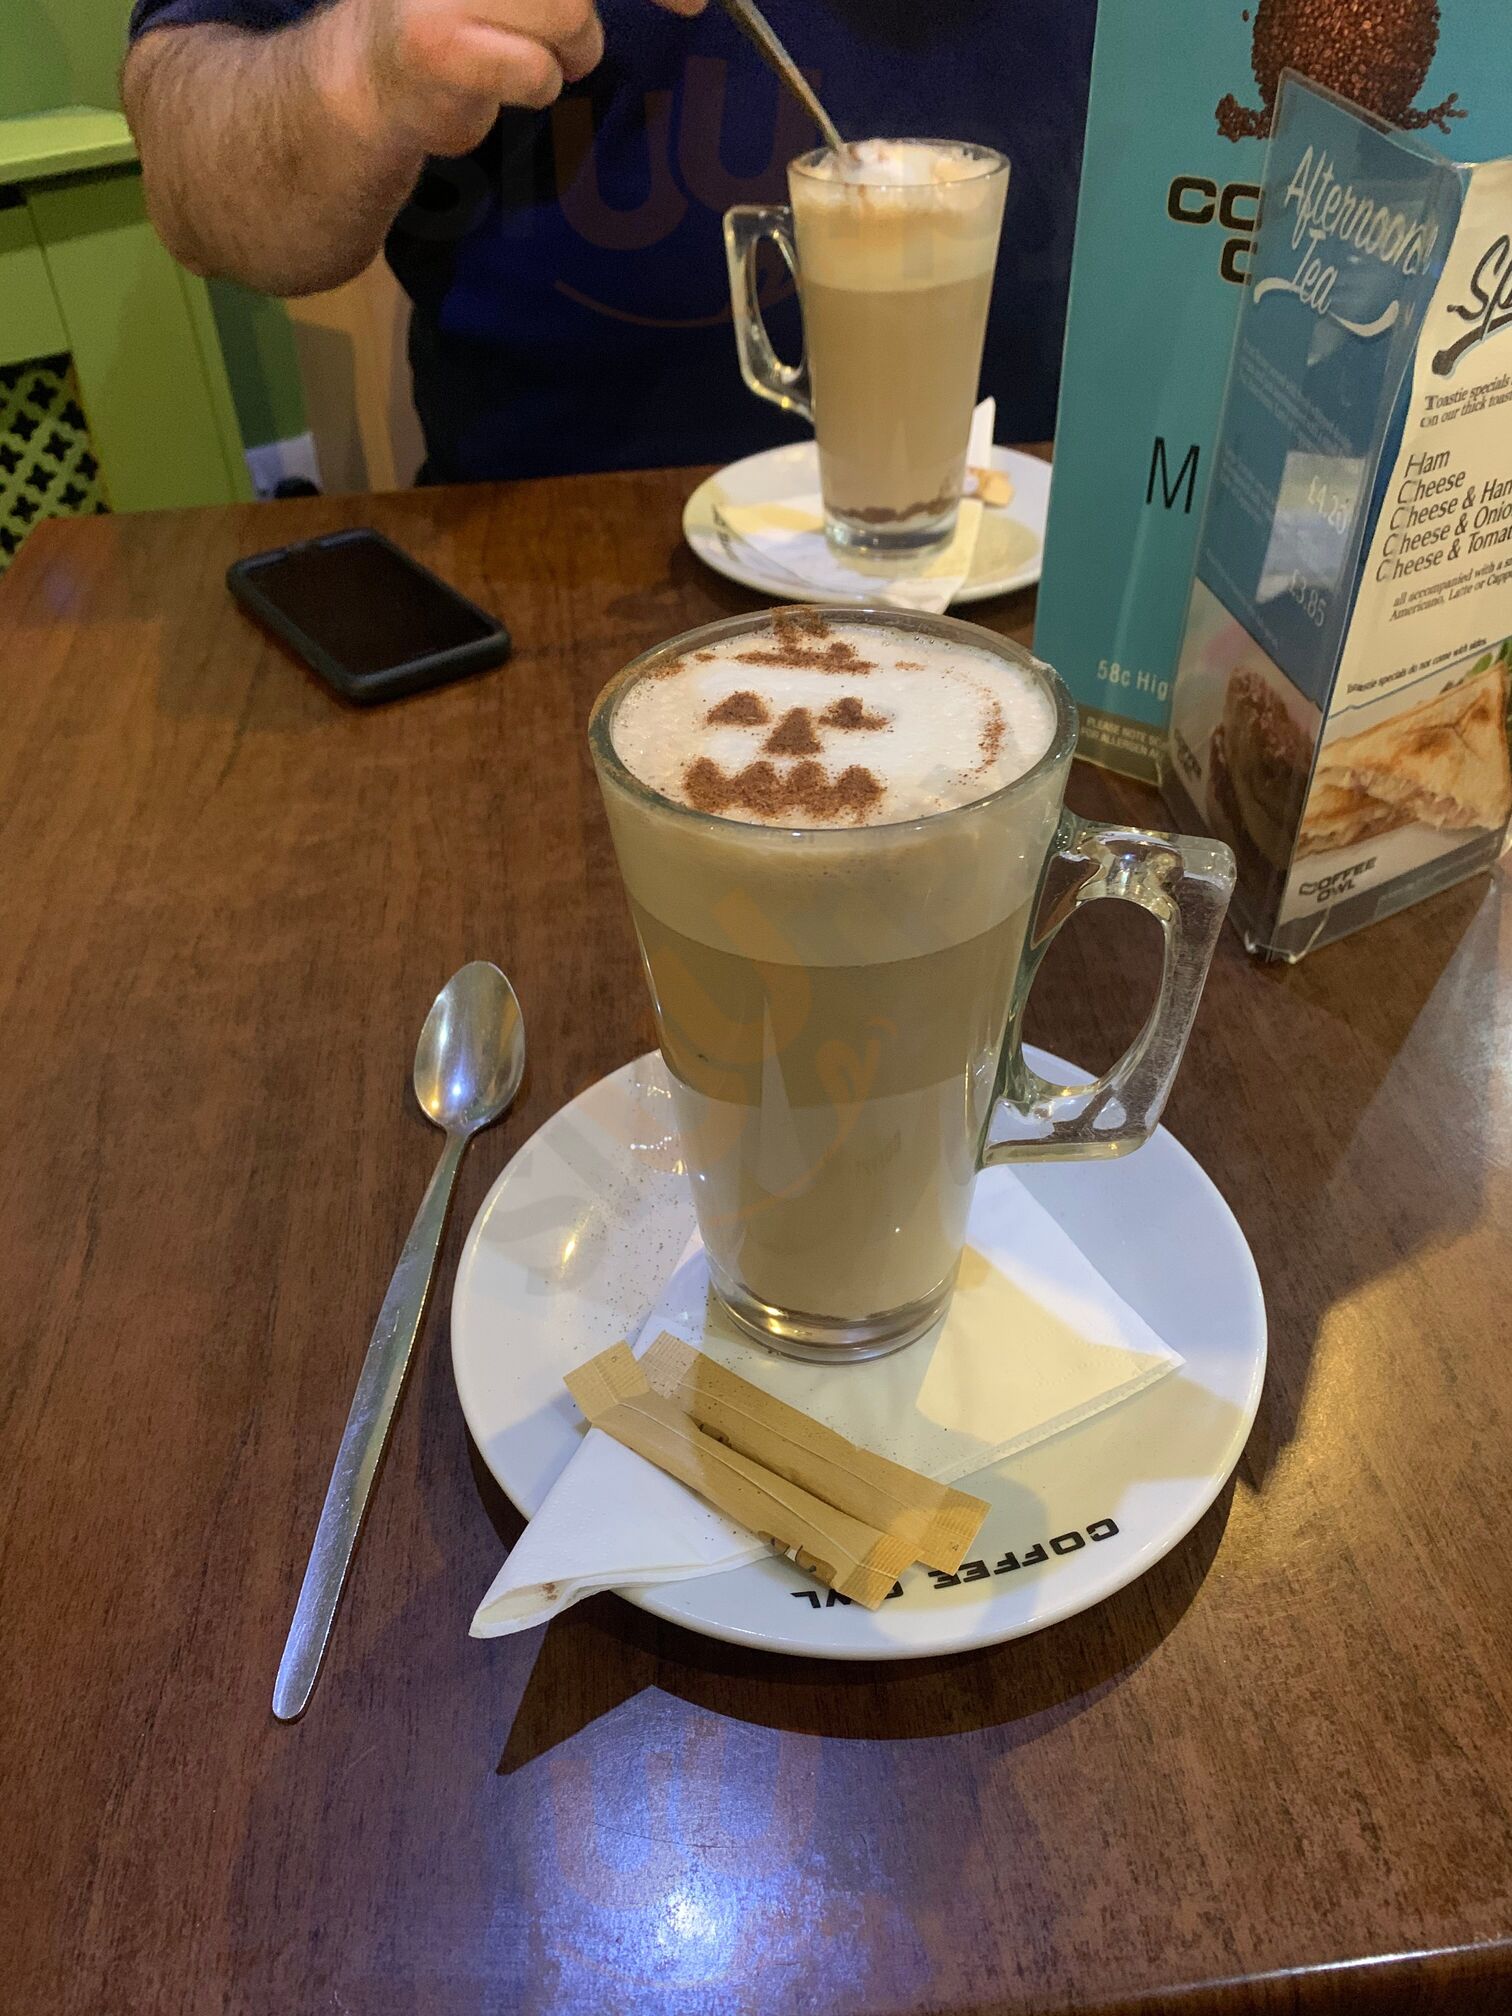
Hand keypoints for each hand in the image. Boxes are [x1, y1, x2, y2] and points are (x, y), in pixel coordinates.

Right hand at [330, 0, 706, 156]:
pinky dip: (538, 83)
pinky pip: (537, 72)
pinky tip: (504, 79)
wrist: (371, 76)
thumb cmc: (465, 20)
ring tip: (535, 52)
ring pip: (570, 15)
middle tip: (691, 3)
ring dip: (572, 46)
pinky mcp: (438, 47)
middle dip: (626, 1)